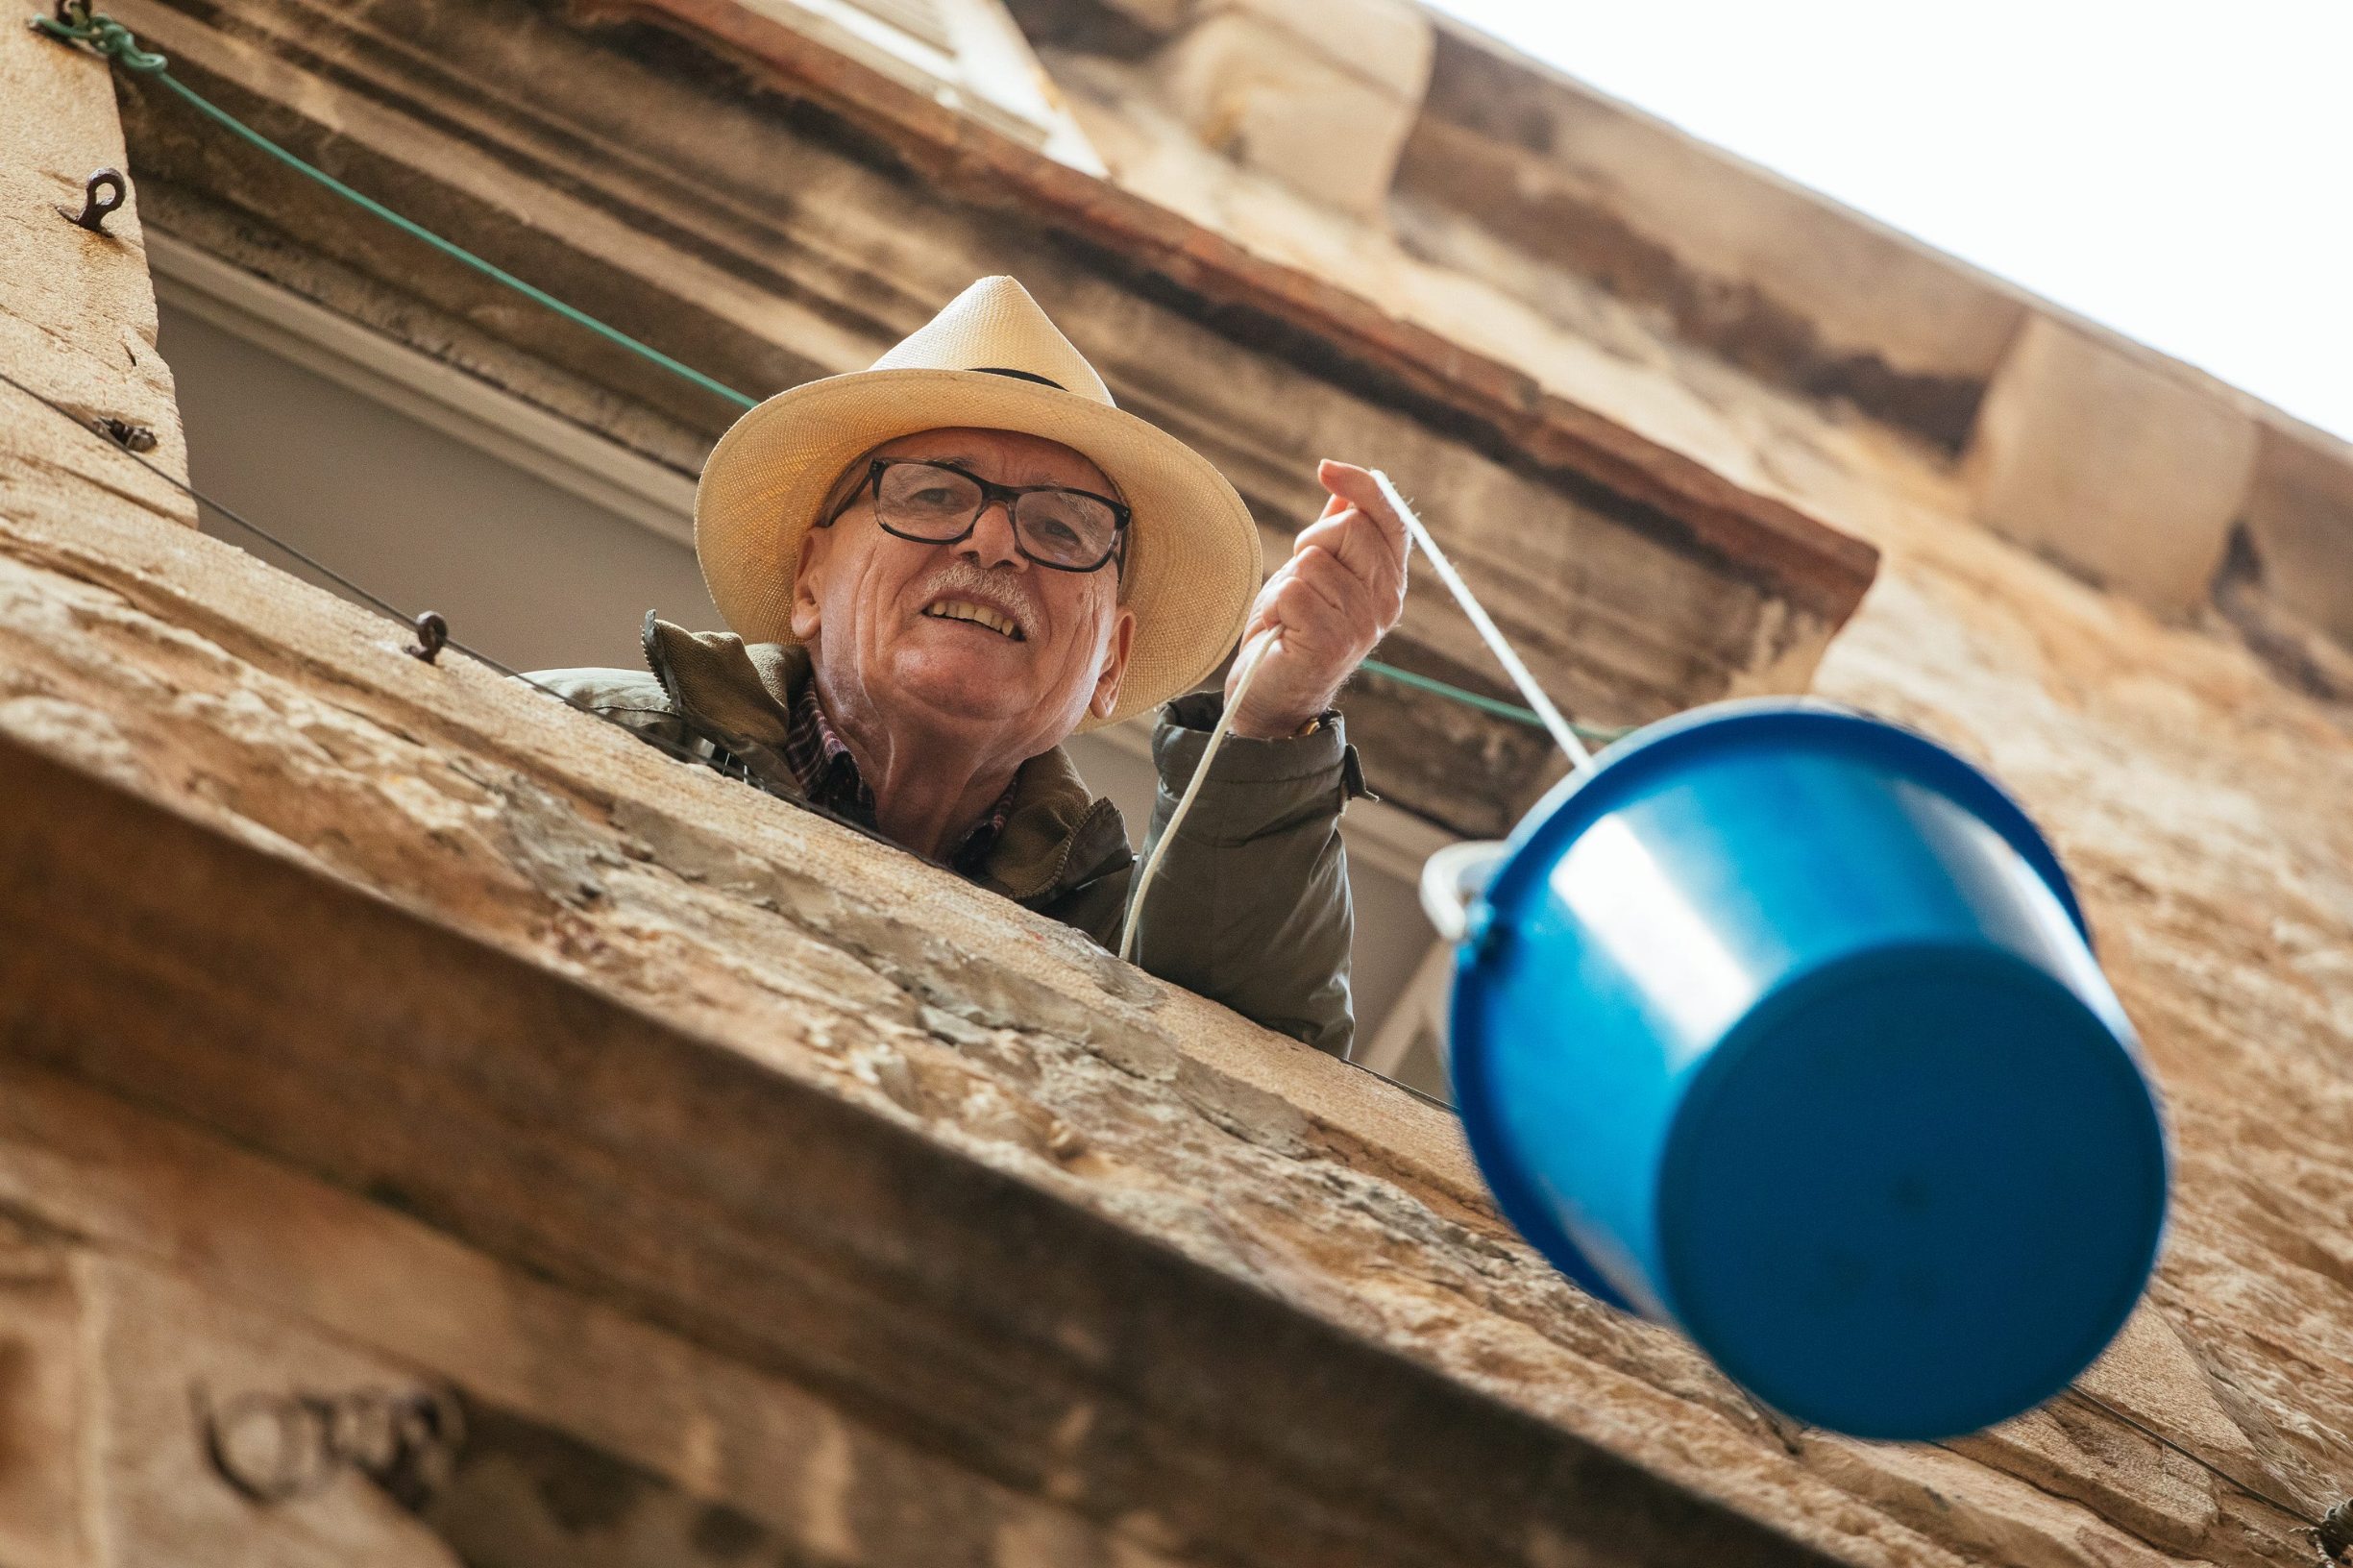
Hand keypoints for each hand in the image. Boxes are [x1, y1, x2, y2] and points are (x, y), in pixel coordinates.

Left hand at [1225, 459, 1410, 738]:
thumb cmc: (1292, 629)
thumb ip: (1335, 536)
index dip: (1362, 486)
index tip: (1325, 469)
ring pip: (1313, 561)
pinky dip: (1278, 606)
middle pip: (1348, 529)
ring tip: (1292, 614)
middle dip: (1312, 543)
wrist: (1271, 693)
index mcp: (1389, 581)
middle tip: (1300, 581)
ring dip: (1289, 582)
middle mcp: (1386, 602)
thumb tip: (1344, 491)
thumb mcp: (1315, 573)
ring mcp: (1363, 624)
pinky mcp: (1332, 642)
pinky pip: (1293, 591)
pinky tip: (1285, 630)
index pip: (1391, 518)